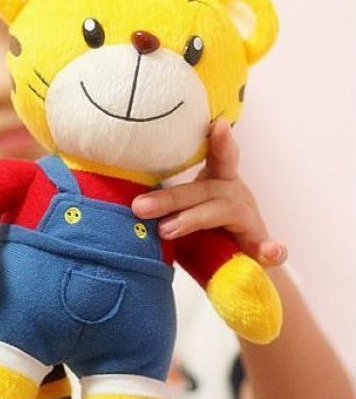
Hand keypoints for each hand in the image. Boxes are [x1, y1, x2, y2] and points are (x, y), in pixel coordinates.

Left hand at [132, 119, 286, 266]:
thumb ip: (162, 208)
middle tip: (139, 207)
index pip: (218, 159)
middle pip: (203, 189)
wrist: (235, 274)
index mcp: (217, 184)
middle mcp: (235, 196)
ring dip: (193, 218)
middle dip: (170, 198)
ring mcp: (249, 221)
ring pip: (221, 211)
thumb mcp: (179, 218)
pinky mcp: (260, 249)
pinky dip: (269, 248)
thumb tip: (128, 201)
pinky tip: (270, 251)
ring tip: (165, 230)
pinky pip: (266, 248)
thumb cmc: (201, 239)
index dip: (219, 142)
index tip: (217, 124)